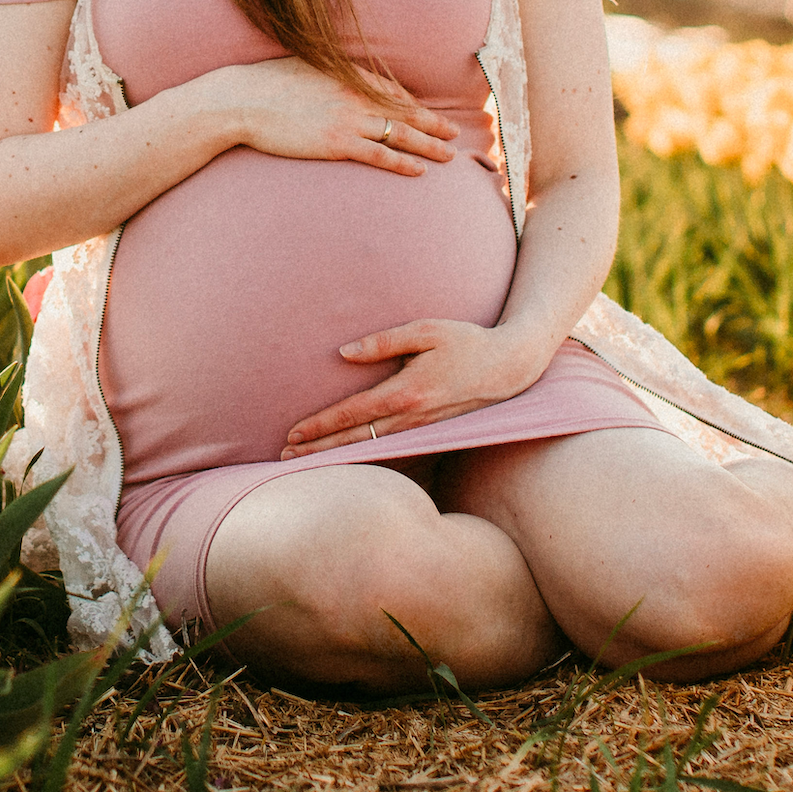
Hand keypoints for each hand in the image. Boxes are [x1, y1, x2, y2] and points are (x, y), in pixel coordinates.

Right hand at [193, 58, 457, 178]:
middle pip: (405, 111)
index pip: (390, 90)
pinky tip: (418, 170)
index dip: (412, 104)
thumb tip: (333, 78)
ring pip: (401, 134)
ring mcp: (348, 120)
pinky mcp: (337, 143)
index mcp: (347, 75)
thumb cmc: (265, 83)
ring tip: (448, 155)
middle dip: (433, 123)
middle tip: (454, 133)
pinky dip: (402, 162)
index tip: (425, 113)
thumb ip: (326, 72)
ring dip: (429, 145)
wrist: (243, 100)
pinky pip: (379, 154)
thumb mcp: (302, 67)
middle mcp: (355, 95)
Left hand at [280, 319, 549, 457]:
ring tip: (306, 461)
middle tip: (283, 459)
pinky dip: (363, 455)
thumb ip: (383, 342)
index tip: (292, 435)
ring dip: (336, 455)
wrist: (509, 367)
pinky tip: (347, 458)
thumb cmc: (466, 341)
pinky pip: (388, 447)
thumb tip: (343, 354)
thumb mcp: (425, 330)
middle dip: (318, 450)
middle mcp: (411, 417)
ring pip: (369, 448)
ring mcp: (421, 428)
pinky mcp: (429, 431)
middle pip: (354, 439)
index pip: (352, 414)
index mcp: (406, 392)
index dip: (319, 426)